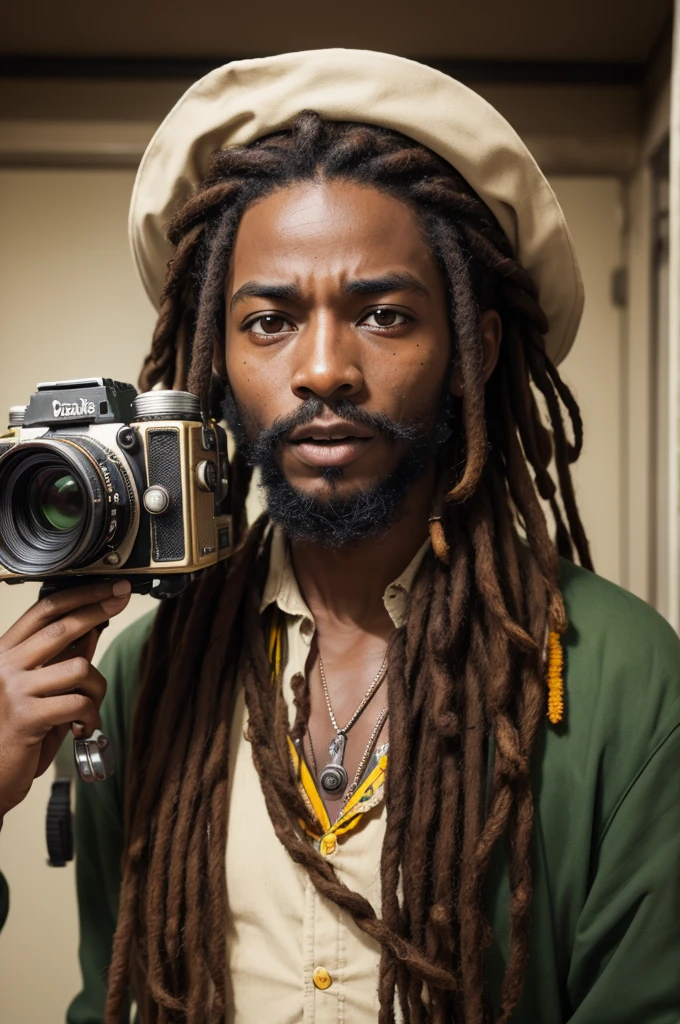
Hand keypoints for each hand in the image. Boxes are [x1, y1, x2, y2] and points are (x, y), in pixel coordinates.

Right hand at [0, 580, 130, 821]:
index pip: (44, 610)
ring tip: (88, 710)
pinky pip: (79, 702)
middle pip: (62, 627)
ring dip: (97, 690)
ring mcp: (14, 689)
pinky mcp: (27, 715)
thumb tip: (92, 630)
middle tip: (122, 601)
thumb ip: (60, 660)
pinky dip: (91, 716)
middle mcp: (5, 665)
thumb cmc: (17, 732)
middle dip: (98, 609)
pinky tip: (82, 727)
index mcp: (6, 652)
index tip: (110, 587)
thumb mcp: (39, 688)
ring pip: (79, 667)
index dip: (81, 595)